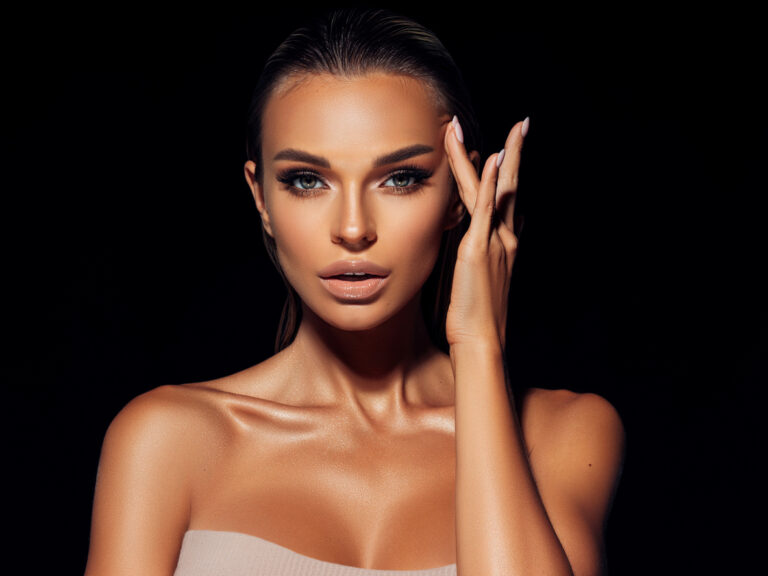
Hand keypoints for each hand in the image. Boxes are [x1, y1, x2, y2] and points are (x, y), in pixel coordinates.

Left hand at [443, 116, 527, 349]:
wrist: (482, 339)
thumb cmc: (478, 315)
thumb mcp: (487, 279)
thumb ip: (489, 254)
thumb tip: (491, 237)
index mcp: (505, 242)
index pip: (507, 198)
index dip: (507, 171)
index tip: (508, 149)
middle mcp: (505, 236)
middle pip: (509, 185)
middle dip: (514, 151)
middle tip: (521, 124)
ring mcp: (494, 240)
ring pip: (489, 188)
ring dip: (485, 155)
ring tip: (467, 128)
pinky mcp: (479, 248)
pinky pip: (484, 208)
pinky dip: (488, 182)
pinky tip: (491, 157)